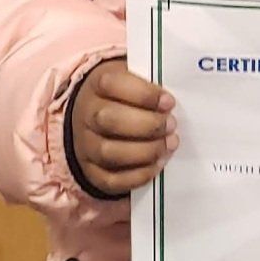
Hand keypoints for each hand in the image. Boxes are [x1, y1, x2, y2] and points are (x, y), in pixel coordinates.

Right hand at [69, 56, 178, 195]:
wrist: (93, 121)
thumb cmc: (123, 98)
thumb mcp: (132, 80)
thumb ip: (151, 84)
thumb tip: (172, 101)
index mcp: (97, 86)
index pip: (111, 84)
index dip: (144, 94)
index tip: (169, 102)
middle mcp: (86, 115)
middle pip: (109, 120)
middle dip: (147, 125)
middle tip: (171, 125)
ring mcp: (86, 146)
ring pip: (109, 153)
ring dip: (146, 151)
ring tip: (169, 144)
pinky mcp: (92, 171)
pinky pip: (111, 180)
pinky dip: (139, 175)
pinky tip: (159, 163)